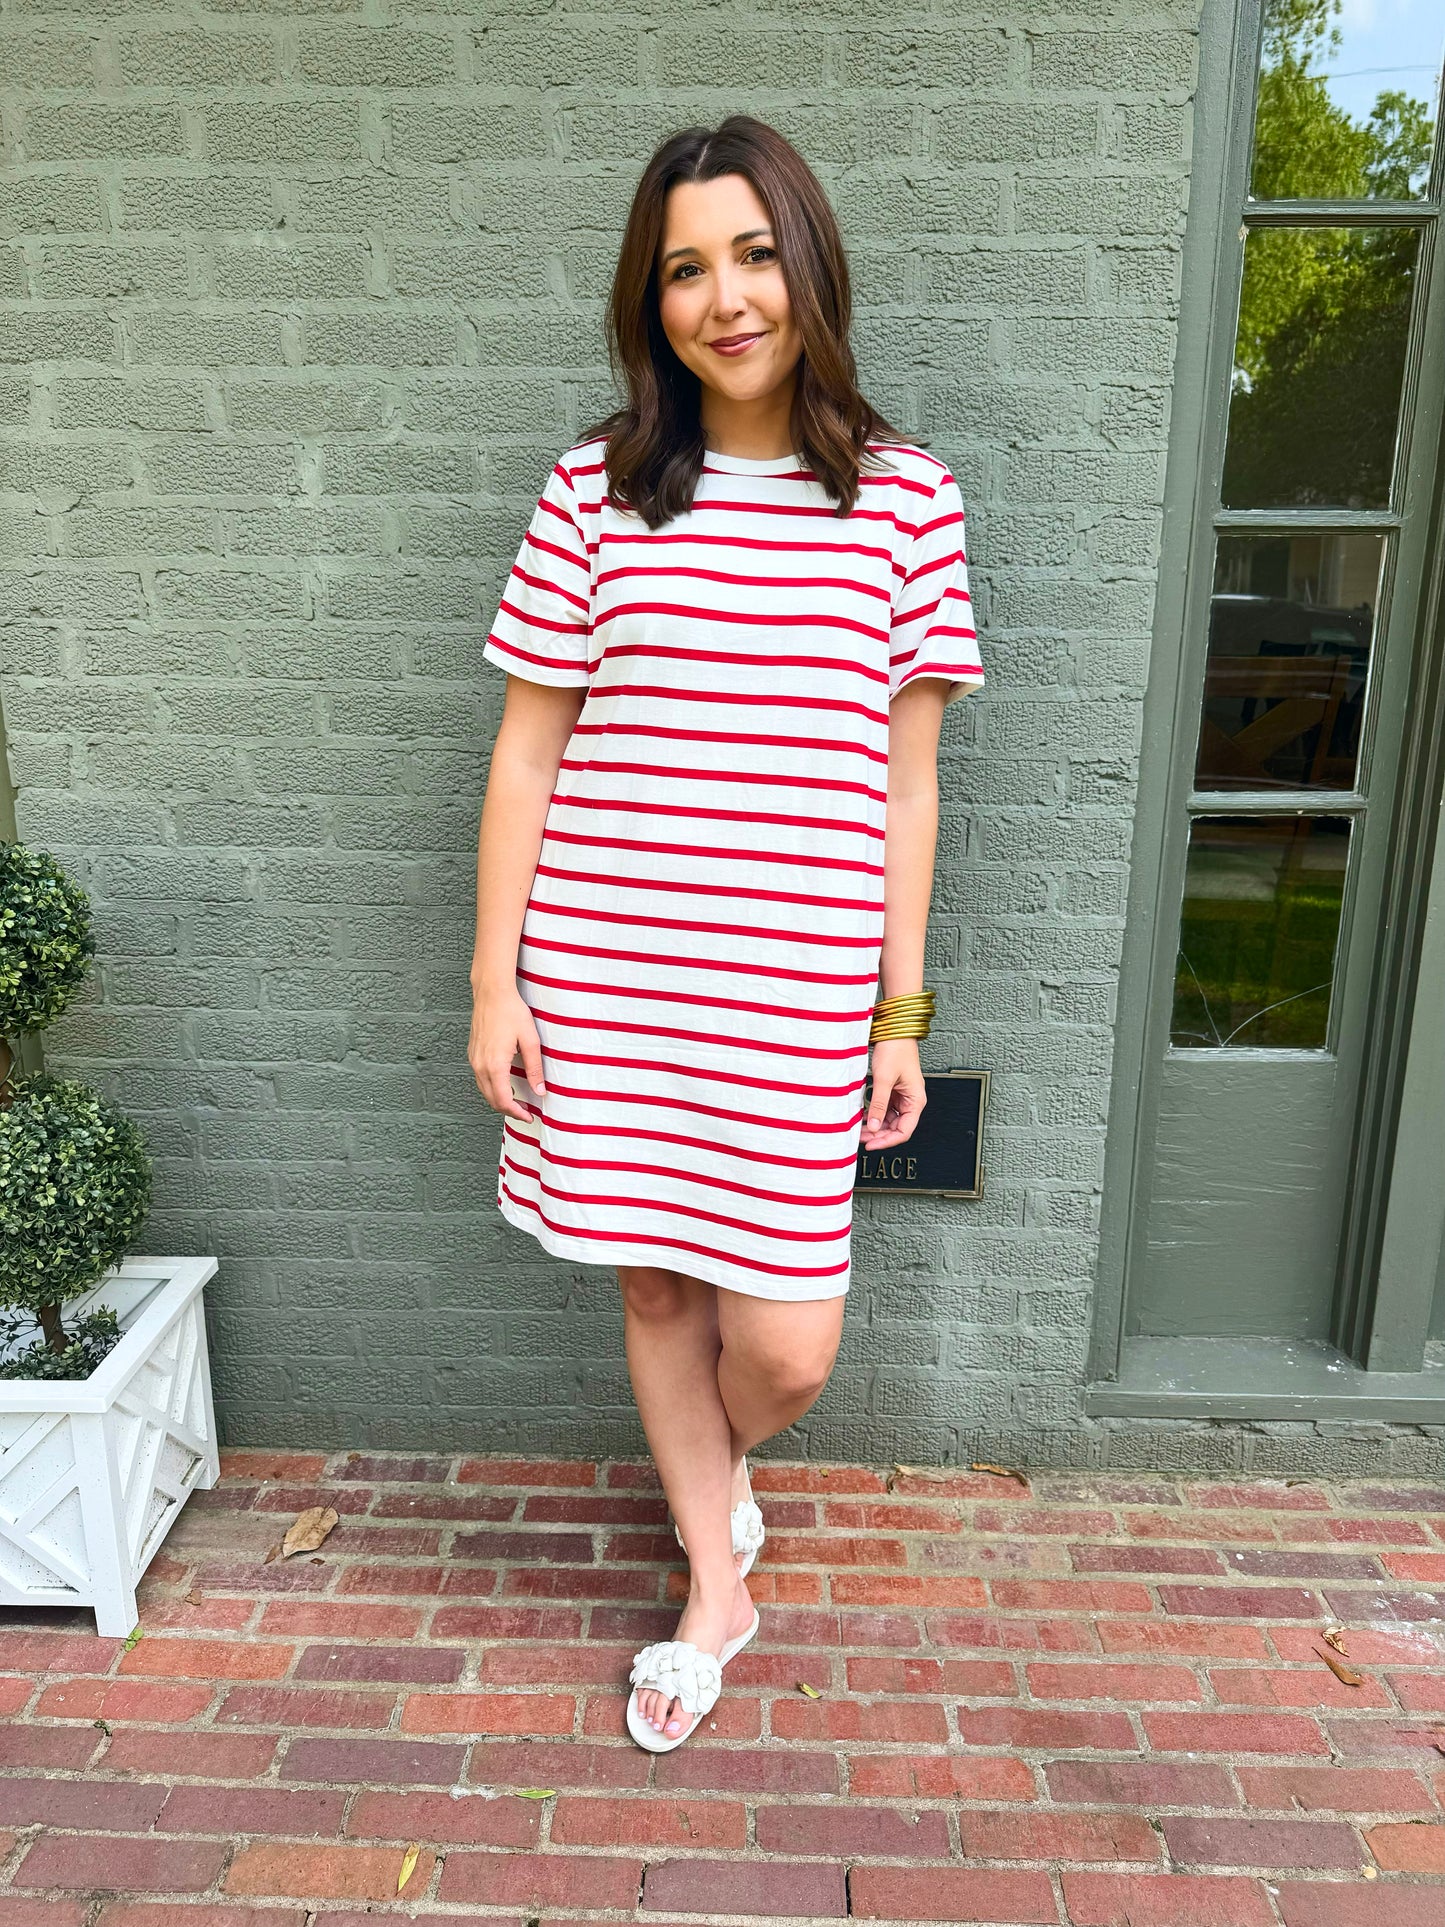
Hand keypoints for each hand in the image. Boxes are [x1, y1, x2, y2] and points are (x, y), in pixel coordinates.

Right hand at [469, 983, 544, 1120]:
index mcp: (495, 1065)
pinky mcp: (473, 1053)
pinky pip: (480, 1079)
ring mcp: (474, 1059)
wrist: (492, 993)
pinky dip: (492, 1088)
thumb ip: (534, 1068)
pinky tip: (504, 1085)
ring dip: (499, 1100)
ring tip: (517, 1101)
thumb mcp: (530, 1040)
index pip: (504, 1100)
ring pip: (484, 1091)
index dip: (516, 1113)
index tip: (529, 1116)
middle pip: (492, 1100)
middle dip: (509, 1110)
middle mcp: (480, 1065)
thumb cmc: (511, 1012)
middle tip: (526, 1112)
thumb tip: (539, 1091)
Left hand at [859, 1038, 925, 1151]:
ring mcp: (902, 1097)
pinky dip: (873, 1115)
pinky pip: (884, 1109)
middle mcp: (911, 1101)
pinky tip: (862, 1117)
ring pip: (889, 1120)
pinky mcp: (893, 1091)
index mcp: (916, 1100)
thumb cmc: (895, 1049)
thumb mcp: (884, 1079)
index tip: (871, 1145)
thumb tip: (873, 1126)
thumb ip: (878, 1104)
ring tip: (859, 1129)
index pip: (904, 1131)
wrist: (894, 1031)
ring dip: (875, 1126)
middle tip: (860, 1137)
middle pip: (896, 1128)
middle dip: (878, 1135)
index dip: (887, 1141)